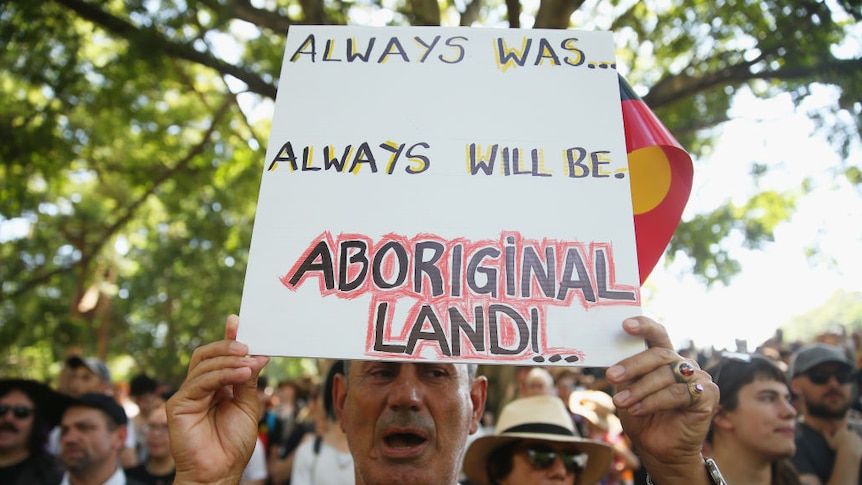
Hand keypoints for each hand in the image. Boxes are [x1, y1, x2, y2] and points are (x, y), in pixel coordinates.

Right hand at [167, 315, 269, 484]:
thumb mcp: (248, 406)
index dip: (227, 339)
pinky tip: (241, 374)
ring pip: (203, 365)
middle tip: (247, 345)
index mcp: (215, 387)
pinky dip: (221, 375)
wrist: (220, 472)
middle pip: (206, 355)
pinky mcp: (178, 405)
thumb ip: (248, 381)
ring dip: (228, 361)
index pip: (219, 357)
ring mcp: (187, 395)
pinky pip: (199, 382)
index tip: (237, 322)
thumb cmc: (232, 444)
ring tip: (249, 363)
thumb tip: (258, 356)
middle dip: (226, 346)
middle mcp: (199, 388)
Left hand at [606, 317, 717, 484]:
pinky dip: (654, 402)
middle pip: (659, 355)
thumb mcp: (628, 390)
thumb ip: (626, 372)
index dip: (644, 326)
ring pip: (666, 375)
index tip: (625, 325)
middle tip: (611, 376)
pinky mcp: (707, 396)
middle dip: (632, 365)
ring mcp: (698, 379)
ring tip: (621, 402)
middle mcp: (683, 364)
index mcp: (665, 359)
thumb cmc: (642, 417)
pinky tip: (638, 410)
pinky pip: (678, 393)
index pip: (657, 335)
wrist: (659, 450)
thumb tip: (609, 355)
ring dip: (640, 389)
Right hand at [828, 425, 861, 457]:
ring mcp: (857, 437)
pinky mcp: (861, 442)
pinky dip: (859, 445)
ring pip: (856, 437)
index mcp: (843, 431)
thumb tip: (822, 430)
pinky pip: (860, 443)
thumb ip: (826, 435)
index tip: (841, 437)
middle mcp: (850, 432)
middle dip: (849, 436)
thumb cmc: (839, 446)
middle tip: (847, 442)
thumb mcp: (830, 441)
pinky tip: (856, 450)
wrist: (850, 451)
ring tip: (852, 447)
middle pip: (851, 432)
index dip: (842, 432)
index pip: (842, 428)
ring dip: (854, 440)